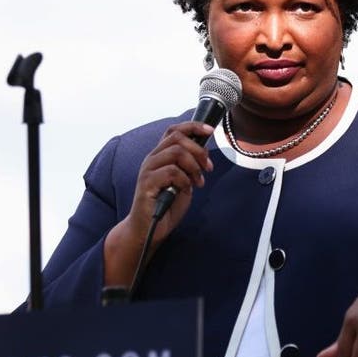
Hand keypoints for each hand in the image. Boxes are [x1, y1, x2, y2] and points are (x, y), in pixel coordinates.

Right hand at [103, 121, 213, 286]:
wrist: (149, 230)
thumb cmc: (166, 206)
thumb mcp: (184, 182)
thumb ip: (190, 166)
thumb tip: (204, 152)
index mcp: (160, 156)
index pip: (173, 131)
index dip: (193, 126)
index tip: (210, 131)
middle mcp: (152, 159)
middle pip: (177, 138)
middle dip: (198, 150)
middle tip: (207, 168)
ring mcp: (148, 170)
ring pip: (176, 153)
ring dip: (193, 167)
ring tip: (198, 182)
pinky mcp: (147, 183)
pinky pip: (172, 172)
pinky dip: (185, 180)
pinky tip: (186, 190)